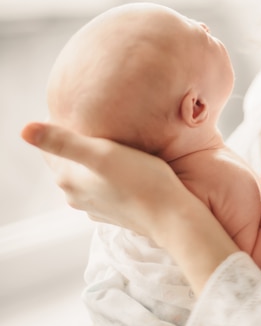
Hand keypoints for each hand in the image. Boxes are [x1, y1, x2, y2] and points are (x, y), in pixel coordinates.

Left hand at [21, 122, 185, 242]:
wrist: (171, 216)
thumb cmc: (141, 180)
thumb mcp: (102, 153)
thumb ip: (63, 141)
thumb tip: (24, 130)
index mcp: (69, 179)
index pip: (50, 149)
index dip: (58, 127)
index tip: (74, 109)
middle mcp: (76, 195)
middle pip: (67, 162)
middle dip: (74, 144)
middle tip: (91, 121)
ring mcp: (95, 206)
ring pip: (85, 175)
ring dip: (90, 160)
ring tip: (106, 142)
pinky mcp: (114, 212)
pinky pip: (102, 187)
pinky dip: (105, 175)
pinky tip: (120, 167)